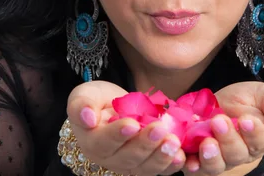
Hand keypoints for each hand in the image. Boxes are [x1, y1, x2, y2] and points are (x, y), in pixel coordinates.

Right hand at [67, 81, 186, 175]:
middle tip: (160, 129)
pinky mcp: (146, 163)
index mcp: (92, 142)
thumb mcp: (84, 95)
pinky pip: (159, 169)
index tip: (132, 124)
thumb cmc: (96, 100)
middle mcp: (110, 159)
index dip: (118, 134)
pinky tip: (182, 157)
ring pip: (145, 167)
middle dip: (145, 144)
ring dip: (161, 157)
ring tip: (174, 142)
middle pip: (128, 157)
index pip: (103, 142)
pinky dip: (171, 165)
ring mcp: (129, 164)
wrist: (110, 109)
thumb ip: (81, 104)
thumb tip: (87, 117)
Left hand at [182, 82, 263, 174]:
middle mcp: (241, 153)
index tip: (246, 119)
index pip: (260, 140)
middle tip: (219, 121)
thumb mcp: (263, 94)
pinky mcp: (199, 158)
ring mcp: (220, 158)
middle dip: (228, 139)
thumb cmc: (246, 100)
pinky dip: (192, 165)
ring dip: (211, 156)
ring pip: (217, 164)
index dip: (253, 132)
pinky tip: (189, 160)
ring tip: (206, 143)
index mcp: (259, 139)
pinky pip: (196, 167)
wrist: (220, 103)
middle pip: (237, 153)